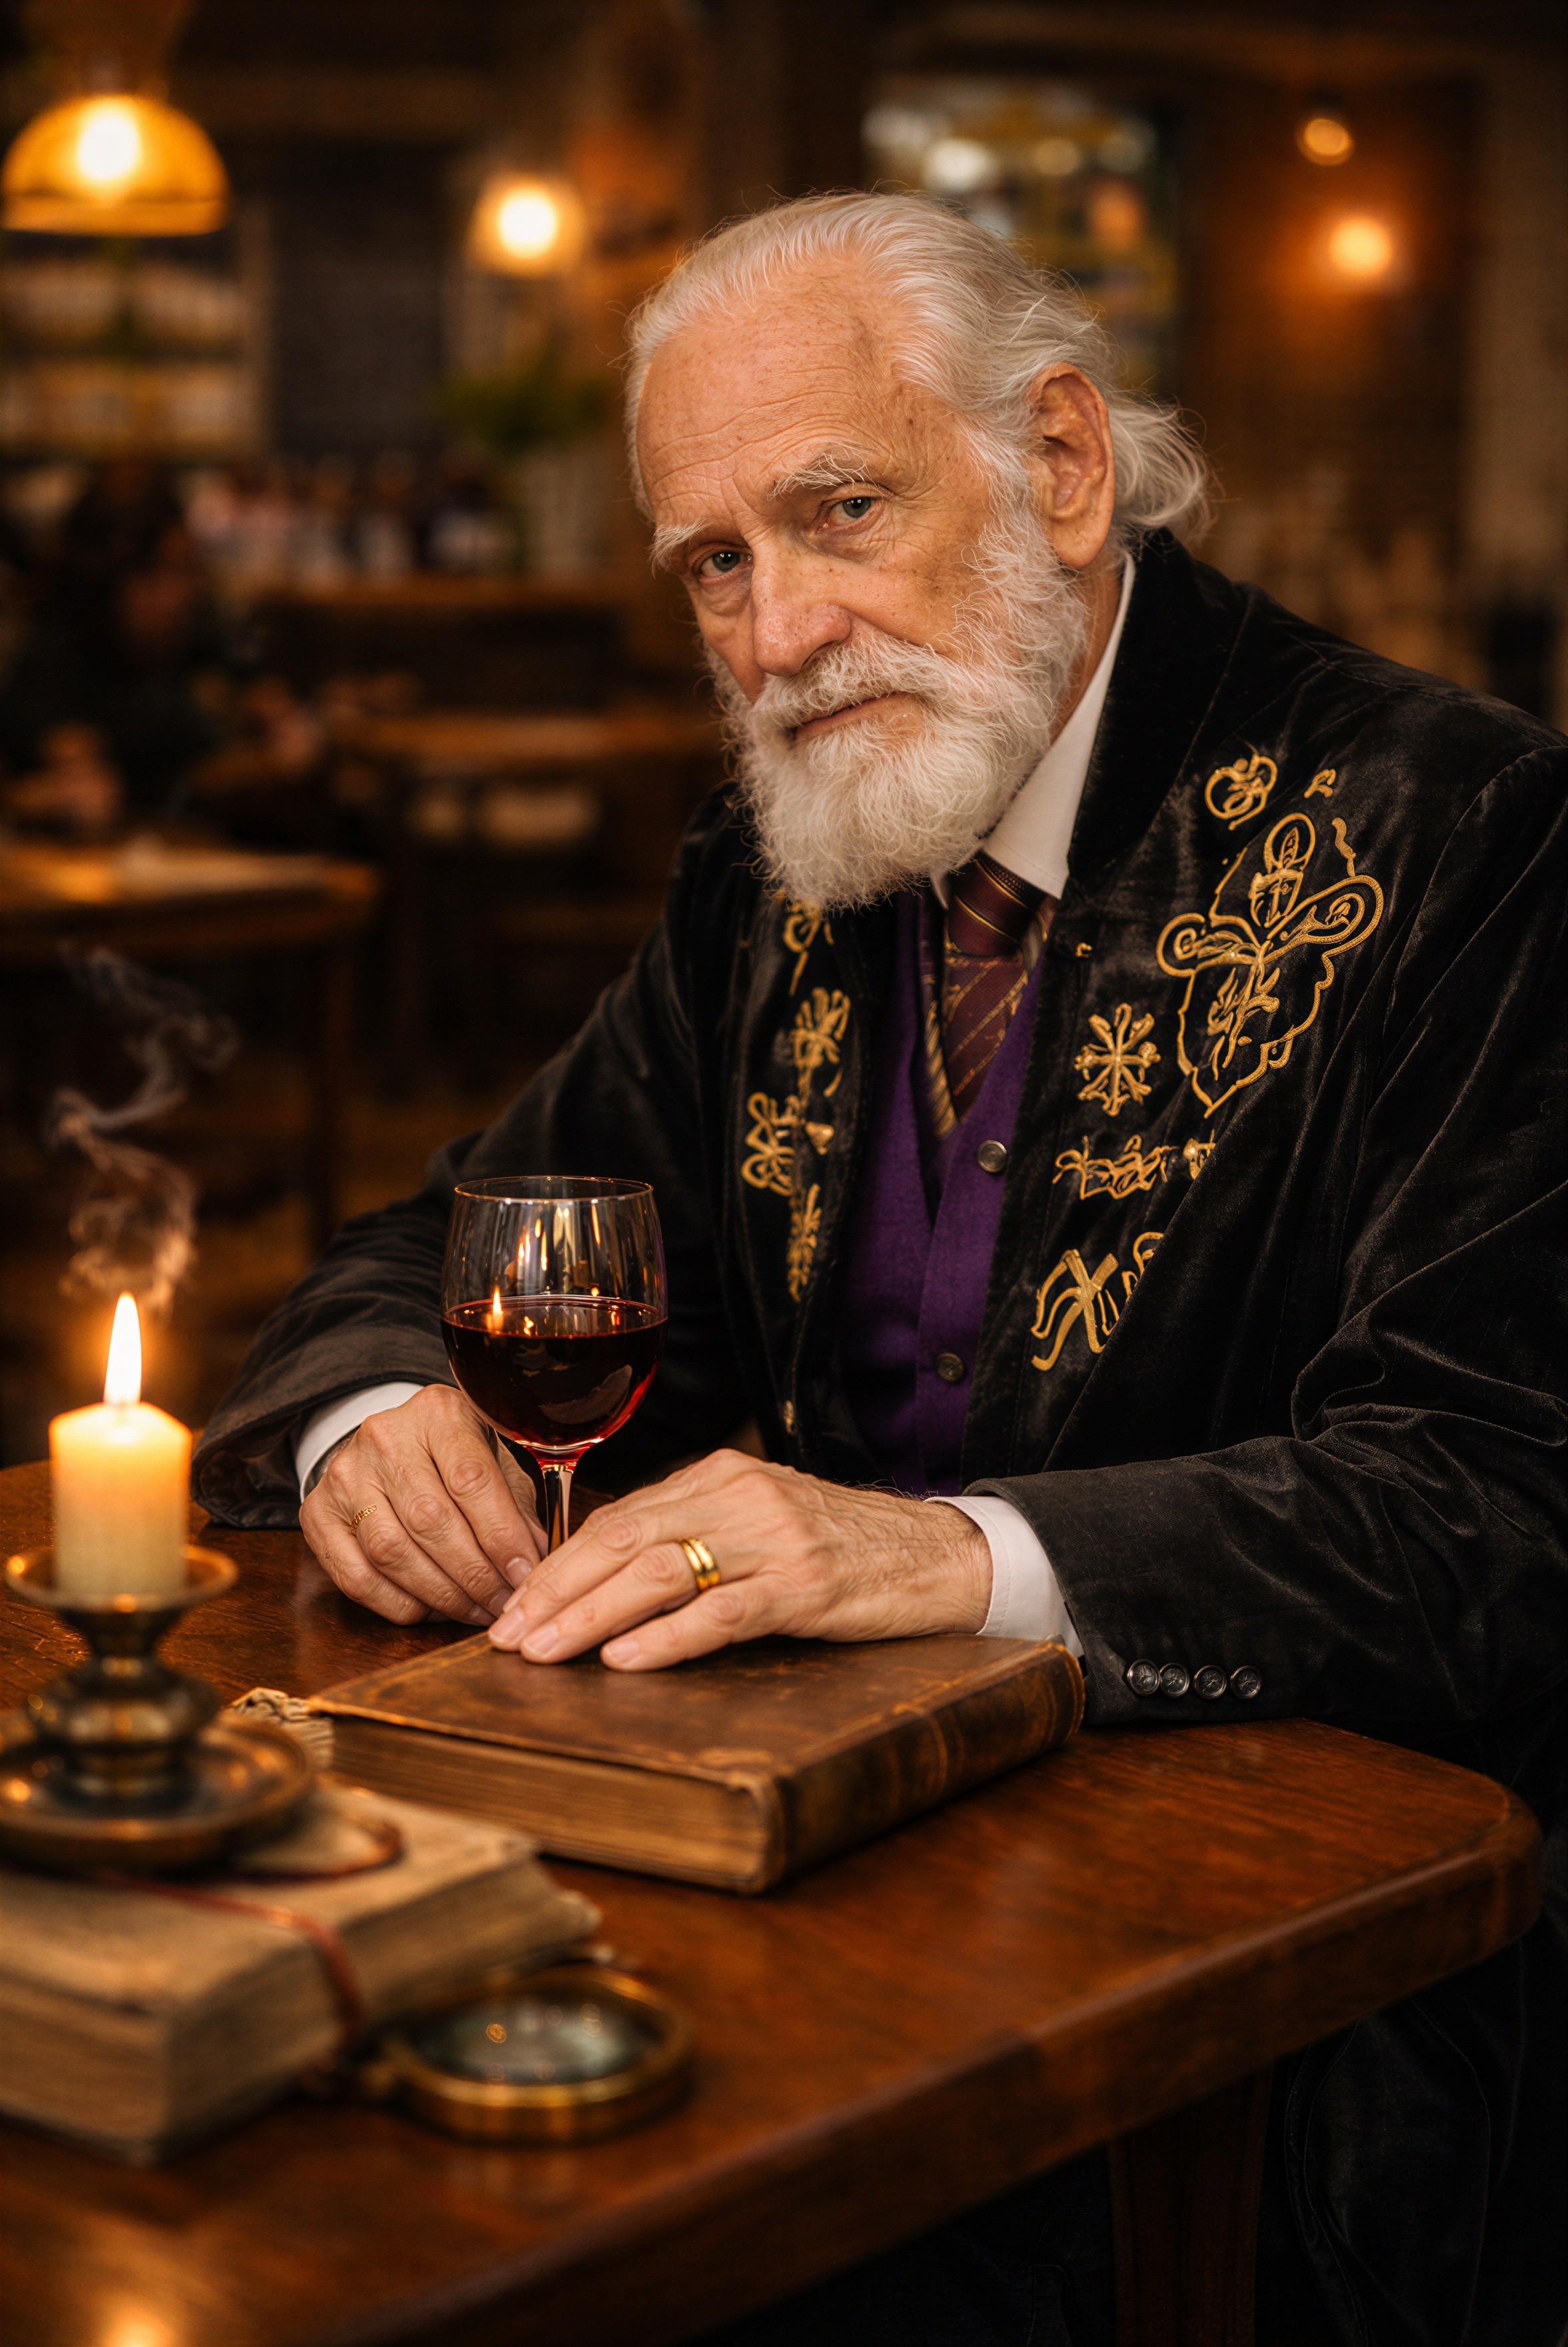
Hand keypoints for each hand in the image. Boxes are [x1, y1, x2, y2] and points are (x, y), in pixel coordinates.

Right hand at [301, 1386, 545, 1625]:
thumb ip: (515, 1509)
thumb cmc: (453, 1460)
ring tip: (473, 1611)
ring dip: (440, 1594)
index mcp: (438, 1413)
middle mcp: (385, 1437)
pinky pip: (356, 1577)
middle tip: (503, 1604)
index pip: (471, 1479)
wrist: (387, 1447)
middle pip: (430, 1520)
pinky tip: (430, 1609)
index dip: (501, 1536)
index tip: (525, 1573)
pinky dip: (398, 1604)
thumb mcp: (492, 1464)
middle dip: (474, 1574)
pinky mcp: (317, 1513)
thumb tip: (533, 1564)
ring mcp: (345, 1475)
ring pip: (392, 1552)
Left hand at [486, 1448, 991, 1669]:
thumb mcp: (762, 1523)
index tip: (510, 1607)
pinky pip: (723, 1611)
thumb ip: (694, 1536)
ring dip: (591, 1617)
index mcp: (720, 1477)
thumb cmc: (847, 1548)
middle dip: (555, 1593)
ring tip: (544, 1654)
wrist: (945, 1553)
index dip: (555, 1565)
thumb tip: (610, 1579)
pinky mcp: (807, 1584)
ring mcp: (773, 1539)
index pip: (617, 1518)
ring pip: (660, 1573)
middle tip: (506, 1638)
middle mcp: (739, 1497)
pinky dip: (668, 1637)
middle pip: (624, 1541)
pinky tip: (626, 1659)